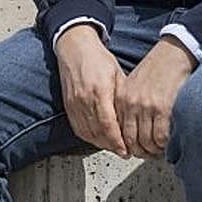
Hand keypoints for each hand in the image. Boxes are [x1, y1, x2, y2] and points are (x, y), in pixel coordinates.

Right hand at [55, 24, 128, 157]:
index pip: (109, 124)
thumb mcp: (117, 74)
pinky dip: (89, 137)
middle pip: (98, 132)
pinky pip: (78, 128)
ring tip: (113, 147)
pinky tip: (99, 139)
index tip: (126, 151)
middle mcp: (85, 99)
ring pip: (87, 133)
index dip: (117, 141)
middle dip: (111, 146)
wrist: (75, 48)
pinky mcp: (68, 106)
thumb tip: (133, 116)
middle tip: (124, 152)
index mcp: (100, 91)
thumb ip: (123, 97)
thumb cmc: (98, 59)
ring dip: (101, 144)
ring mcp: (74, 103)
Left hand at [115, 37, 195, 157]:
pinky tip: (169, 143)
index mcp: (122, 98)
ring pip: (146, 142)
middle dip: (142, 152)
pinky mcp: (163, 108)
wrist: (174, 52)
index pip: (120, 132)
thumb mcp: (134, 83)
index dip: (129, 145)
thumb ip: (130, 103)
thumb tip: (131, 127)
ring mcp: (146, 107)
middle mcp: (131, 104)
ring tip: (161, 150)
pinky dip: (165, 145)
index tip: (137, 149)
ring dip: (154, 150)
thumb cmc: (157, 67)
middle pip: (131, 141)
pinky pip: (161, 137)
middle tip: (151, 154)